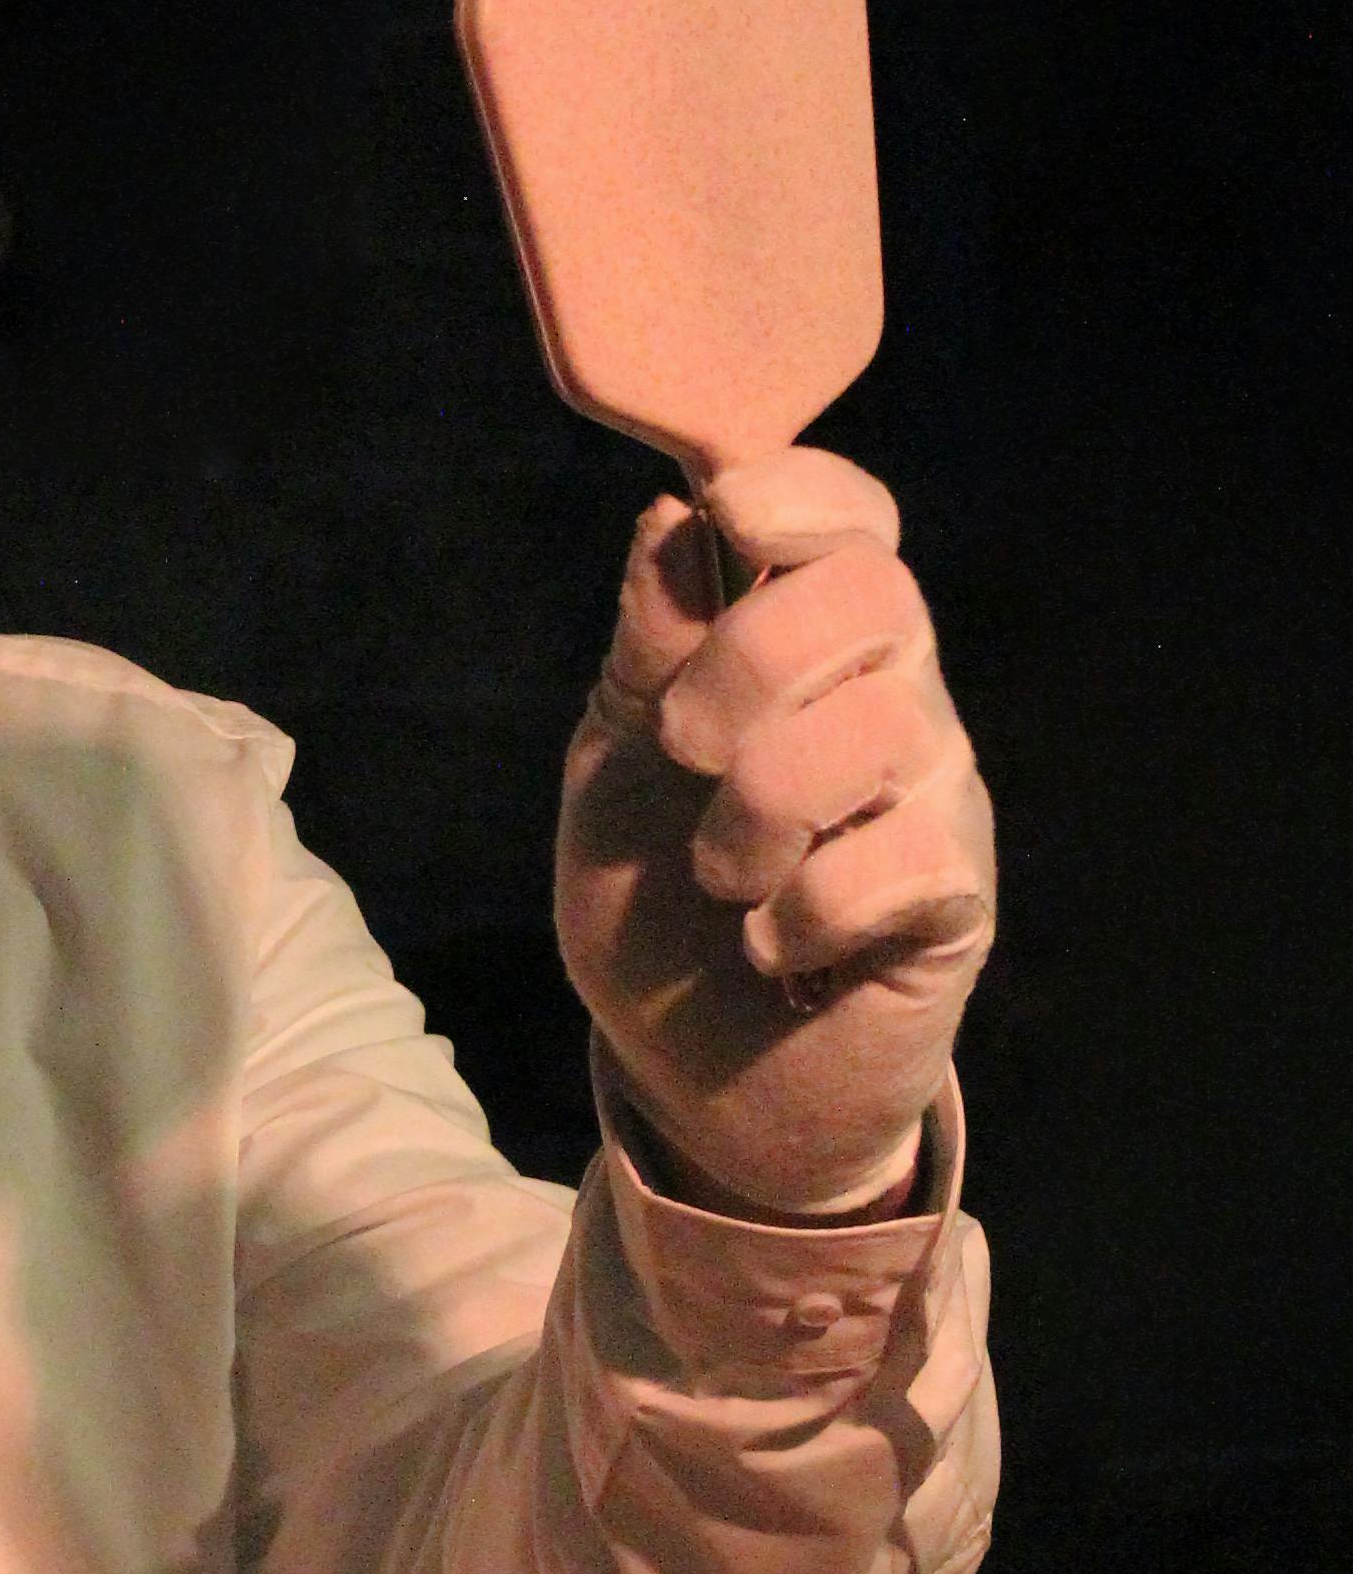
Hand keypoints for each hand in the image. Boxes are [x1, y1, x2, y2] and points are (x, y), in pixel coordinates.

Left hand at [554, 448, 994, 1221]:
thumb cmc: (655, 903)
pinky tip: (775, 945)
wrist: (691, 1078)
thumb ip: (647, 646)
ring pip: (878, 727)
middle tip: (682, 751)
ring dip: (758, 810)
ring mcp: (936, 798)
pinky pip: (903, 858)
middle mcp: (895, 700)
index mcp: (809, 647)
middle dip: (749, 662)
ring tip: (721, 878)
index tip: (729, 515)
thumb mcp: (616, 760)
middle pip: (875, 595)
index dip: (803, 495)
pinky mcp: (956, 903)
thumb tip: (671, 513)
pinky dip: (804, 908)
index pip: (853, 522)